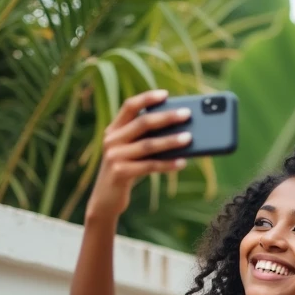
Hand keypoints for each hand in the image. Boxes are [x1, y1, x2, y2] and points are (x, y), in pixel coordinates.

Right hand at [85, 89, 191, 221]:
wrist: (105, 200)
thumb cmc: (126, 173)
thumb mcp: (131, 153)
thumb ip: (145, 140)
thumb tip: (179, 132)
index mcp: (113, 130)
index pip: (129, 106)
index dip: (147, 98)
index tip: (166, 94)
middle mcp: (111, 140)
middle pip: (142, 123)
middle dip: (167, 117)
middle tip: (187, 114)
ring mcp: (114, 156)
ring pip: (148, 145)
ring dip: (171, 141)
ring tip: (189, 138)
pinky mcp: (120, 173)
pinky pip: (150, 166)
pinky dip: (168, 164)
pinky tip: (182, 162)